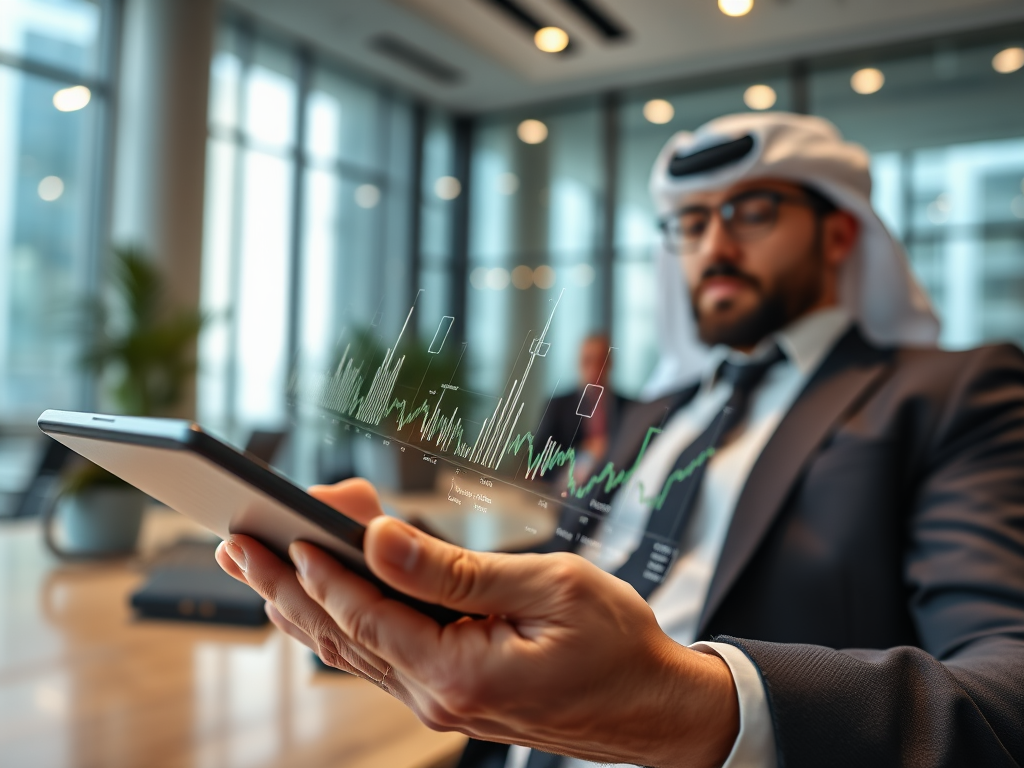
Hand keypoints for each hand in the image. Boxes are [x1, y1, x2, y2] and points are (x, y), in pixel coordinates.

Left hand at [216, 478, 738, 767]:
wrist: (654, 705)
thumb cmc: (616, 641)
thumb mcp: (547, 588)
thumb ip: (455, 570)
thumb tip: (380, 539)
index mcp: (460, 672)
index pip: (366, 616)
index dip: (319, 572)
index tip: (276, 531)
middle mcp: (438, 697)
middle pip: (342, 636)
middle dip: (283, 587)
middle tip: (232, 545)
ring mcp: (441, 703)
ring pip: (353, 651)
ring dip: (302, 607)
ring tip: (256, 569)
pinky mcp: (452, 696)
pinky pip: (380, 659)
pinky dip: (341, 626)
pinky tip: (319, 605)